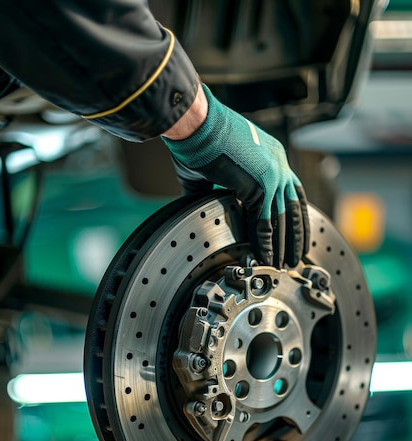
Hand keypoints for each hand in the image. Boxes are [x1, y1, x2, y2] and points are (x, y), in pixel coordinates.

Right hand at [162, 84, 308, 267]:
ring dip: (286, 244)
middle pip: (295, 206)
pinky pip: (266, 222)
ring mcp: (273, 174)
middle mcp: (278, 163)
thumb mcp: (214, 166)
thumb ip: (216, 187)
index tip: (291, 232)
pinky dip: (267, 244)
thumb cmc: (198, 138)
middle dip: (296, 234)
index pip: (290, 191)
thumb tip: (202, 204)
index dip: (291, 215)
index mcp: (271, 155)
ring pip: (284, 218)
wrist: (195, 123)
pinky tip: (268, 258)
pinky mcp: (261, 185)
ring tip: (286, 263)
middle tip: (297, 254)